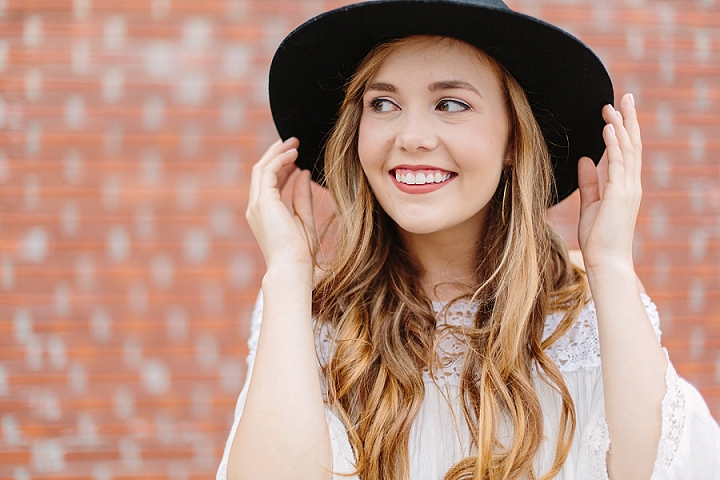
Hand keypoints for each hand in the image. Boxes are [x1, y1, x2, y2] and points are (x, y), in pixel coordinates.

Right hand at [245, 137, 317, 271]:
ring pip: (262, 168)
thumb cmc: (299, 253)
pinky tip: (295, 155)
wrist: (292, 269)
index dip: (280, 165)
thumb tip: (303, 172)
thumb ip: (302, 196)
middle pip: (261, 171)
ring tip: (295, 143)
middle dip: (276, 154)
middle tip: (294, 142)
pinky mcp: (263, 202)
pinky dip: (280, 160)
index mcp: (263, 213)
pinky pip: (268, 172)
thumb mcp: (304, 218)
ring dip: (278, 153)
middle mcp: (256, 207)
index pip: (268, 182)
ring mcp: (257, 205)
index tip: (295, 155)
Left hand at [577, 94, 641, 271]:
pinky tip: (609, 128)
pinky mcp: (621, 194)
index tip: (617, 110)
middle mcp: (631, 184)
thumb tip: (585, 160)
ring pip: (628, 150)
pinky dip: (614, 144)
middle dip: (628, 119)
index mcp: (625, 186)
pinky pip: (618, 163)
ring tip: (614, 105)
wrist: (607, 261)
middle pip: (632, 144)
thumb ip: (590, 182)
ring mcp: (629, 189)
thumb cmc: (599, 238)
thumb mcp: (591, 205)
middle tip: (626, 96)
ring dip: (620, 126)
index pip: (627, 151)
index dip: (624, 130)